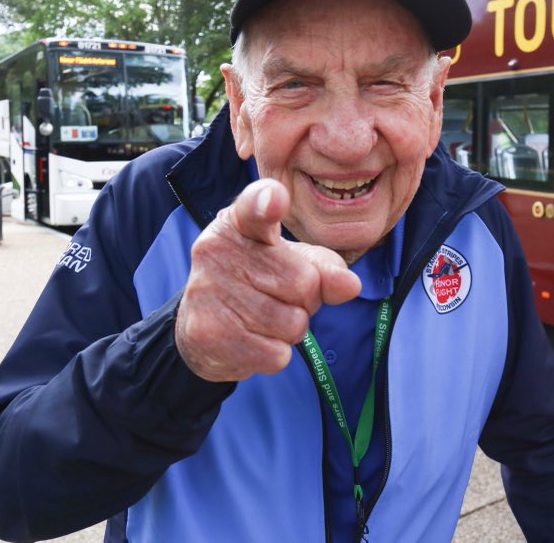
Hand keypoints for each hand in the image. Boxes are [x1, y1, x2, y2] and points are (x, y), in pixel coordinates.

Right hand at [176, 178, 361, 381]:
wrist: (203, 330)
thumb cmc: (259, 284)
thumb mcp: (293, 263)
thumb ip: (325, 268)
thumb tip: (350, 285)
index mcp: (239, 223)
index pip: (255, 208)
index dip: (268, 202)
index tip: (275, 199)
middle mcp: (216, 251)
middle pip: (303, 282)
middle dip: (307, 300)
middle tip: (280, 298)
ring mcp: (207, 292)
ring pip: (293, 323)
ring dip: (292, 330)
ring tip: (266, 320)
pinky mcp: (207, 334)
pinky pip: (277, 354)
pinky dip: (276, 354)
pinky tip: (254, 340)